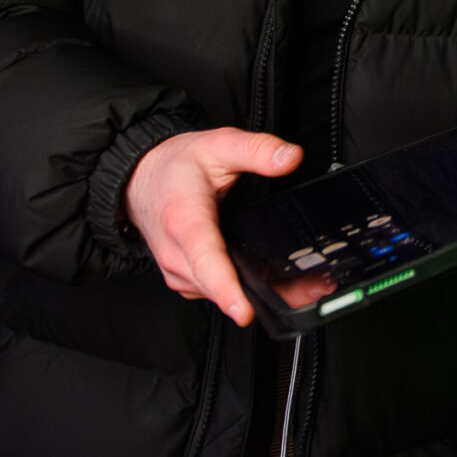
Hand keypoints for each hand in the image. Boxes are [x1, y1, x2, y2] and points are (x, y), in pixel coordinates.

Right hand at [124, 127, 302, 326]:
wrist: (141, 181)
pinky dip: (245, 290)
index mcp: (185, 221)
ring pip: (222, 295)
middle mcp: (177, 256)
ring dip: (262, 294)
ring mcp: (180, 273)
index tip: (244, 311)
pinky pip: (218, 293)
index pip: (206, 261)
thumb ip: (257, 150)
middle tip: (316, 288)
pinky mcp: (187, 281)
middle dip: (268, 293)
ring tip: (306, 284)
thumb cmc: (175, 167)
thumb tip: (290, 157)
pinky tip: (272, 280)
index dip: (227, 289)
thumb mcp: (219, 145)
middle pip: (222, 286)